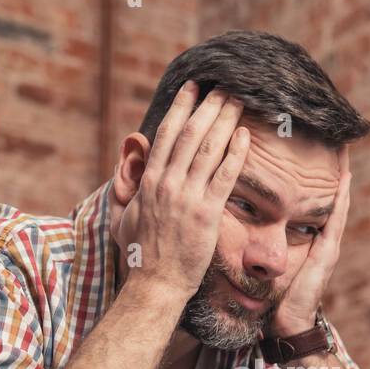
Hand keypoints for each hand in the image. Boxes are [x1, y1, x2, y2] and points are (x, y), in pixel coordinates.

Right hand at [118, 82, 249, 298]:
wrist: (155, 283)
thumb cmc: (140, 254)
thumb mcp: (125, 215)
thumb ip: (129, 187)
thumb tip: (130, 165)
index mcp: (149, 181)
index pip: (167, 134)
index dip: (181, 107)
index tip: (193, 87)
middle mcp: (167, 184)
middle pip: (191, 134)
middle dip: (209, 105)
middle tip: (225, 85)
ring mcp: (187, 198)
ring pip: (209, 149)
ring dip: (225, 120)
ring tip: (239, 100)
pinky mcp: (206, 214)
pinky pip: (224, 178)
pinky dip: (235, 154)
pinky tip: (245, 136)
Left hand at [269, 146, 351, 336]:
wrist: (285, 324)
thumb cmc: (270, 296)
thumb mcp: (259, 261)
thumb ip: (253, 242)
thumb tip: (229, 219)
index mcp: (299, 235)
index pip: (304, 196)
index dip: (303, 172)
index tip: (297, 142)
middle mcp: (316, 235)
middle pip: (321, 192)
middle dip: (323, 164)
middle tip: (324, 132)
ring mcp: (325, 243)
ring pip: (334, 198)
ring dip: (338, 172)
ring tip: (340, 143)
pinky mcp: (327, 252)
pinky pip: (336, 218)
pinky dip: (342, 197)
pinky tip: (344, 175)